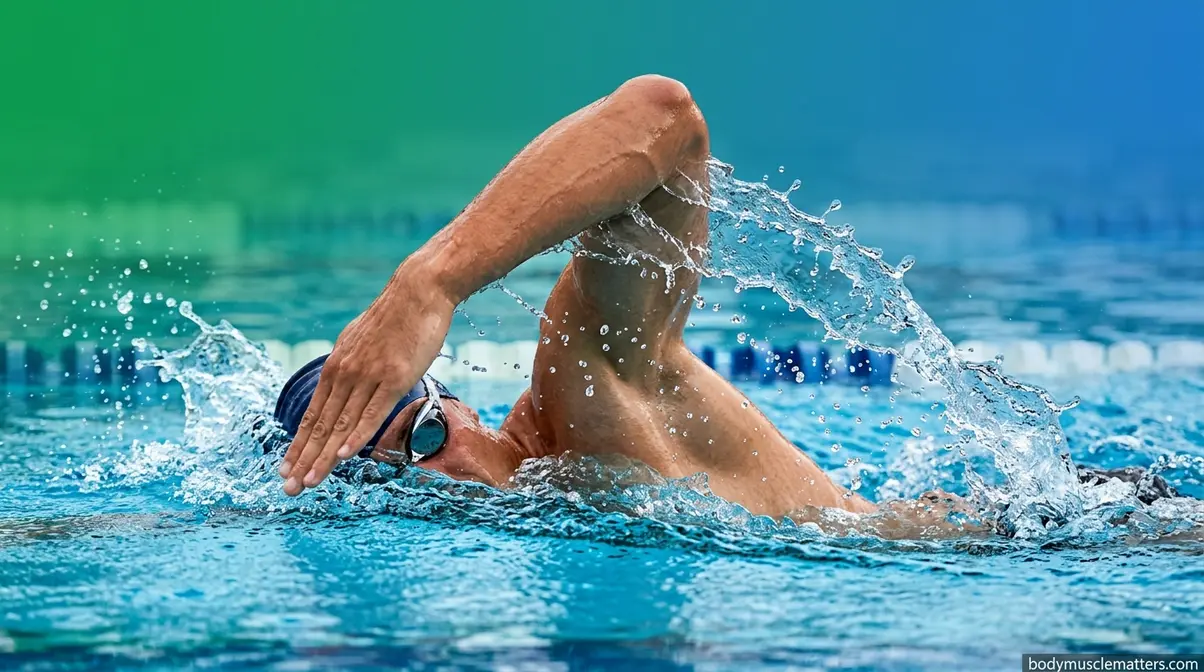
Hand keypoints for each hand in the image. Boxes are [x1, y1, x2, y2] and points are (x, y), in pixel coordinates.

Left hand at [278, 268, 455, 494]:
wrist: (418, 292)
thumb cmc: (395, 317)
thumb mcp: (360, 340)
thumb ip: (349, 364)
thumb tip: (341, 379)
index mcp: (336, 367)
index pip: (313, 415)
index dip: (299, 445)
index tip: (286, 469)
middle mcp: (346, 374)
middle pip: (321, 425)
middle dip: (303, 459)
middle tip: (288, 487)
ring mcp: (369, 377)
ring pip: (342, 425)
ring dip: (324, 457)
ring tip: (309, 482)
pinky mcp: (394, 378)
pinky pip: (372, 413)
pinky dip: (356, 436)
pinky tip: (343, 456)